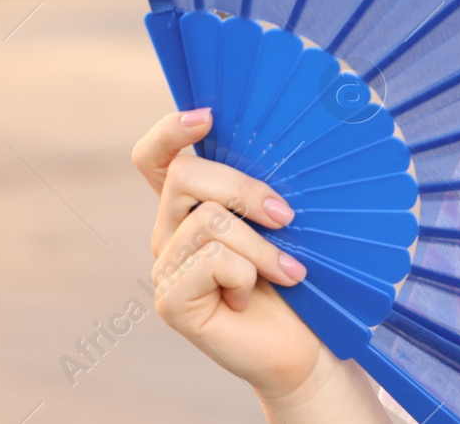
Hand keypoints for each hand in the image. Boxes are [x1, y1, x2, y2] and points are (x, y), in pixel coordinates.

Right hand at [132, 108, 334, 404]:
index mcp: (191, 205)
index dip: (170, 131)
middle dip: (243, 187)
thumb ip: (263, 184)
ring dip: (261, 246)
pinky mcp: (171, 301)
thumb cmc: (296, 274)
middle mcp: (169, 231)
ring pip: (209, 220)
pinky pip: (212, 261)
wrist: (304, 342)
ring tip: (286, 272)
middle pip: (184, 174)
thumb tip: (281, 134)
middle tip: (286, 217)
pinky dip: (248, 276)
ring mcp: (165, 267)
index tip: (208, 116)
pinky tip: (253, 297)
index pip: (155, 157)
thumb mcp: (281, 220)